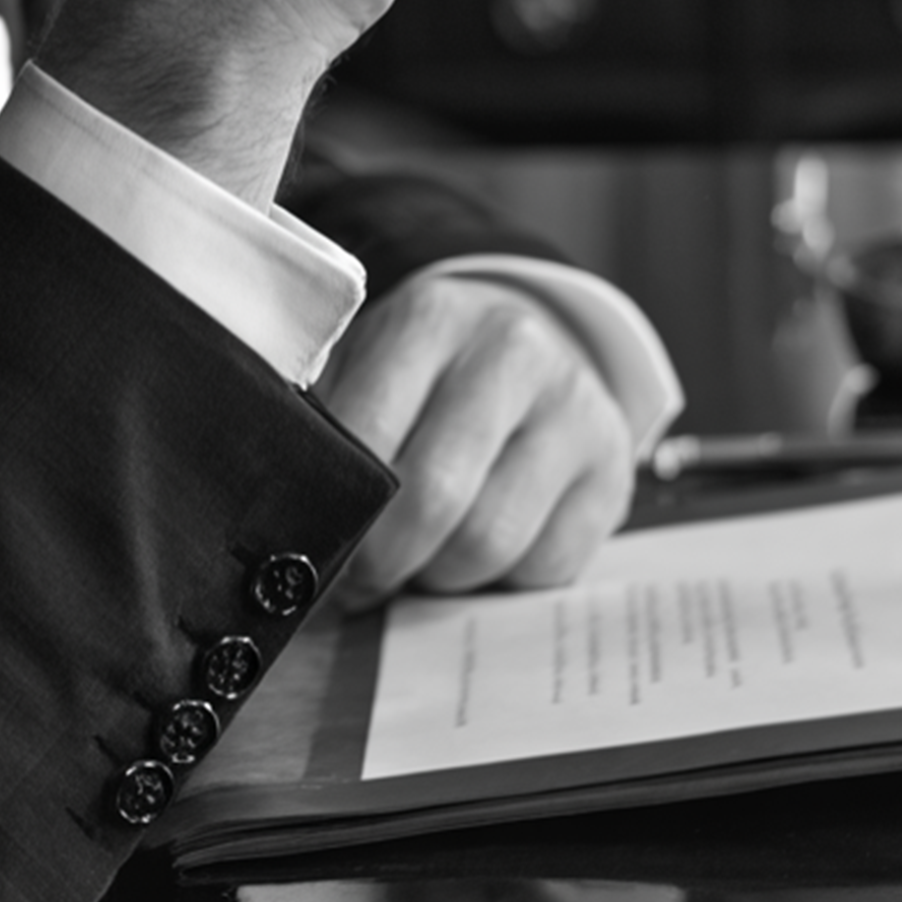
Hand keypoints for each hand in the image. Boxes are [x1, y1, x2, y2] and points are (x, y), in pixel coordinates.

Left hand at [311, 276, 635, 606]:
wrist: (535, 341)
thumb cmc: (425, 369)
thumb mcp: (369, 362)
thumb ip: (330, 421)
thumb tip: (288, 520)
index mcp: (431, 317)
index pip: (370, 431)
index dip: (339, 508)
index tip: (316, 546)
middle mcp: (512, 351)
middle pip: (435, 496)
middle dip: (385, 561)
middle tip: (361, 581)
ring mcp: (573, 409)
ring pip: (490, 543)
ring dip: (441, 578)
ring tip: (417, 566)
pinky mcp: (613, 470)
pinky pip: (547, 567)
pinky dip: (501, 584)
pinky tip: (475, 557)